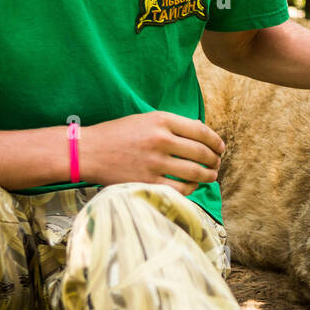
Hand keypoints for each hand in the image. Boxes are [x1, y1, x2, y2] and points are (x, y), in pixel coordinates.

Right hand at [78, 111, 224, 195]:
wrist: (88, 151)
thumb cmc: (118, 135)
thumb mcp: (145, 120)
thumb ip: (172, 125)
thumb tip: (203, 136)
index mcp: (162, 120)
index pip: (201, 131)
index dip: (216, 141)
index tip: (221, 148)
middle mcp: (161, 139)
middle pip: (202, 152)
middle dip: (215, 160)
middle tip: (217, 164)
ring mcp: (154, 162)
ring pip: (195, 172)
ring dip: (208, 176)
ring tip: (210, 176)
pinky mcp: (147, 181)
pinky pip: (180, 189)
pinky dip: (191, 189)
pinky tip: (192, 186)